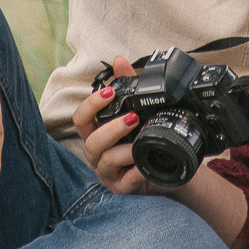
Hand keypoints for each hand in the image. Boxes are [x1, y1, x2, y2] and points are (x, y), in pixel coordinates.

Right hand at [72, 59, 158, 194]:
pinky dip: (137, 171)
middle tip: (134, 117)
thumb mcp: (138, 110)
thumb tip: (119, 60)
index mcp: (97, 132)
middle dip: (112, 128)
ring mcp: (108, 173)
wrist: (167, 168)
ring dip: (126, 148)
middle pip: (90, 141)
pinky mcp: (122, 188)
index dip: (91, 105)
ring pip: (106, 161)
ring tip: (144, 138)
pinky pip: (125, 181)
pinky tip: (147, 163)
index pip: (81, 118)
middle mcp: (98, 153)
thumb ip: (127, 85)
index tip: (109, 92)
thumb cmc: (144, 138)